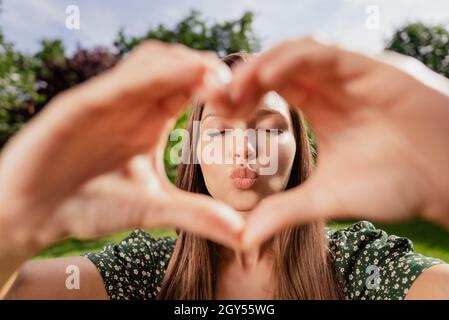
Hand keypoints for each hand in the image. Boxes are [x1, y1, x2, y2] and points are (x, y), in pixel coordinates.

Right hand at [0, 41, 242, 259]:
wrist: (34, 215)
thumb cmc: (90, 207)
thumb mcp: (151, 210)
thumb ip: (195, 215)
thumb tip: (243, 234)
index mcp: (149, 120)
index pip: (189, 87)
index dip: (218, 87)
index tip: (245, 102)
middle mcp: (131, 105)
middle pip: (175, 66)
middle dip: (207, 69)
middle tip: (237, 88)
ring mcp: (105, 101)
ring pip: (149, 63)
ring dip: (183, 64)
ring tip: (215, 79)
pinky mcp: (78, 105)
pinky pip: (118, 82)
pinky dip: (149, 76)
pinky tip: (176, 78)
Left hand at [225, 38, 448, 248]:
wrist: (448, 180)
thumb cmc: (395, 185)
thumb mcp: (327, 198)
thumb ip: (284, 211)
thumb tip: (243, 237)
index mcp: (321, 108)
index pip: (272, 90)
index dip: (243, 97)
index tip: (218, 114)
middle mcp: (333, 86)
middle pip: (277, 68)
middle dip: (244, 80)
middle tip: (217, 99)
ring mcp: (351, 73)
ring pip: (296, 54)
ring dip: (262, 67)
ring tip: (236, 89)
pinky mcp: (372, 66)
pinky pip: (324, 53)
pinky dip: (293, 59)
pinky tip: (268, 76)